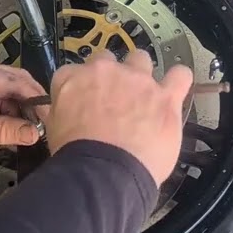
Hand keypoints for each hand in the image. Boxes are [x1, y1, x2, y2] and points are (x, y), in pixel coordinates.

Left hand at [0, 61, 45, 165]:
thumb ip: (6, 131)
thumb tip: (35, 133)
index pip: (17, 81)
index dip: (36, 99)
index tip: (50, 117)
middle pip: (14, 81)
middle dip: (29, 103)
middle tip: (43, 124)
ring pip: (5, 89)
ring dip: (17, 108)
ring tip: (28, 130)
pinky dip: (4, 110)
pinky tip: (11, 127)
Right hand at [46, 51, 193, 185]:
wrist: (103, 172)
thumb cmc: (77, 156)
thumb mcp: (53, 130)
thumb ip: (59, 111)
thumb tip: (63, 111)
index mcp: (74, 79)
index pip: (75, 71)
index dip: (83, 86)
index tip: (87, 99)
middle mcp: (106, 72)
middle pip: (108, 60)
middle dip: (111, 76)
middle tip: (114, 100)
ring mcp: (138, 81)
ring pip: (141, 59)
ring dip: (141, 73)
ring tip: (143, 95)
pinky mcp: (165, 96)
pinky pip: (179, 75)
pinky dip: (178, 80)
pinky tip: (175, 89)